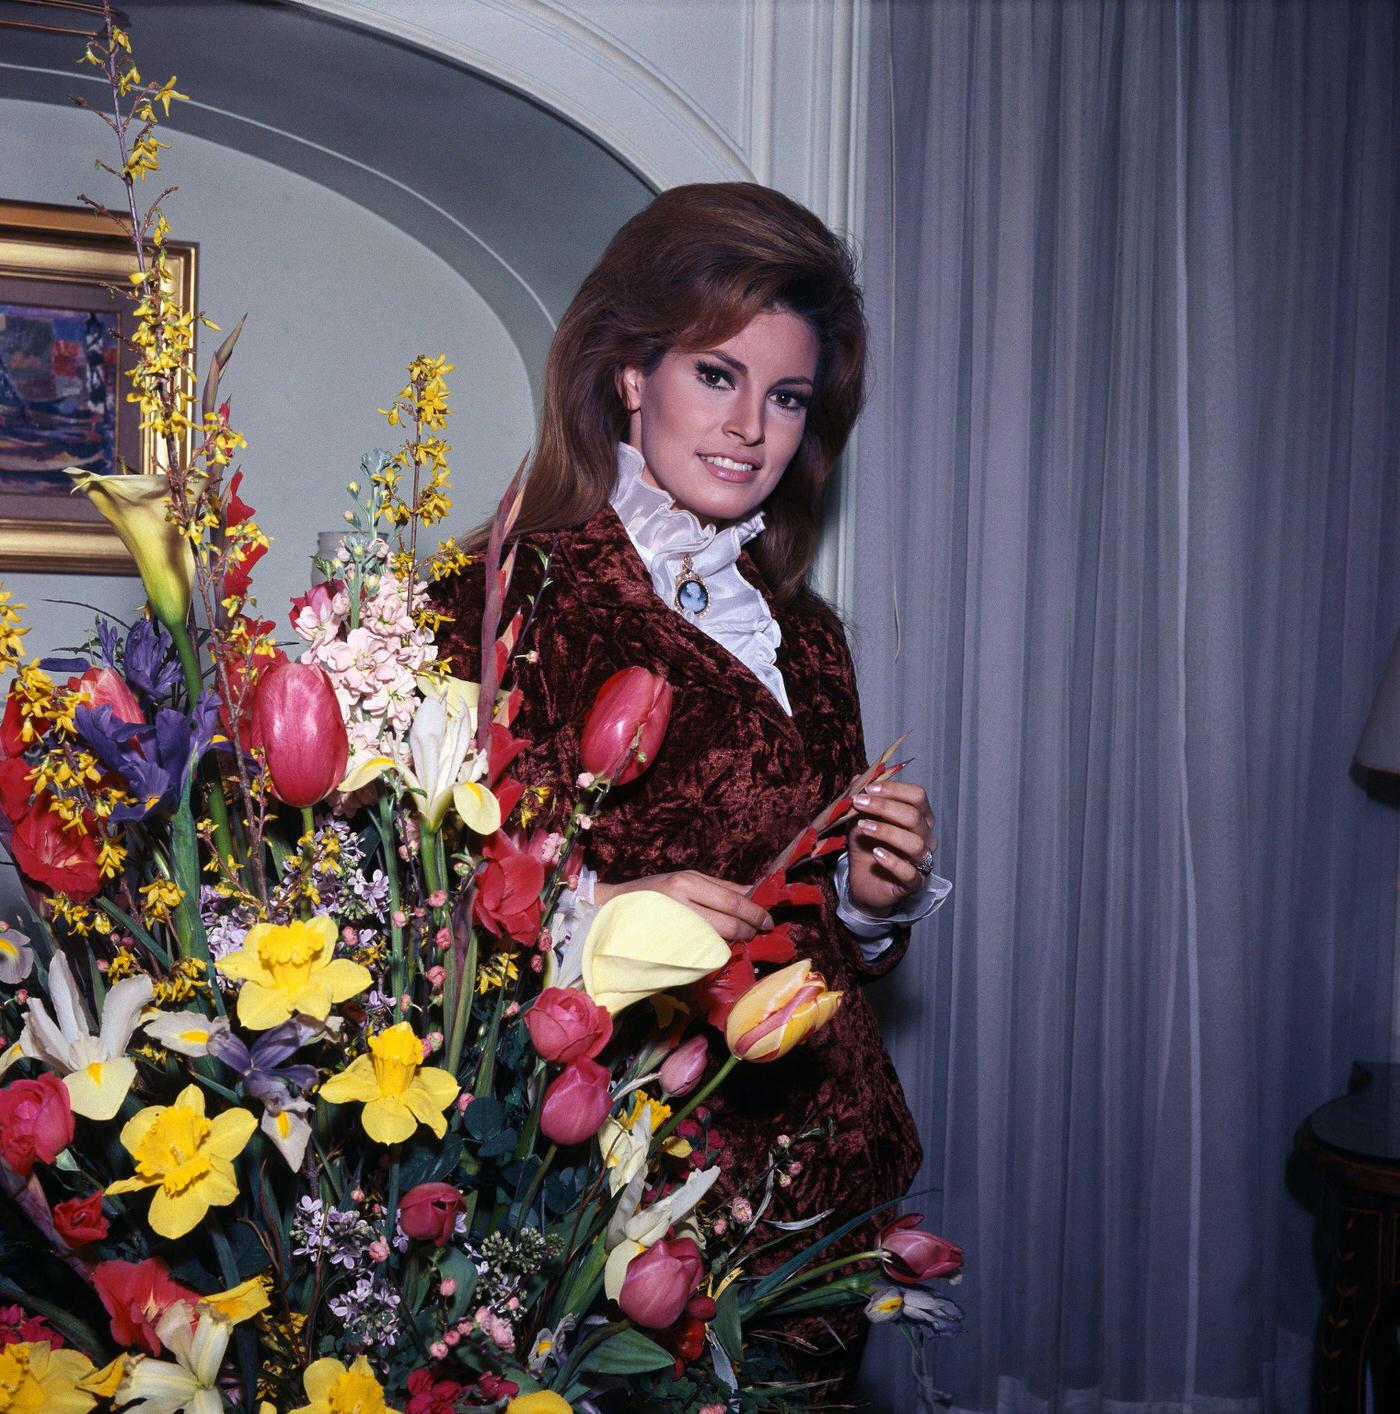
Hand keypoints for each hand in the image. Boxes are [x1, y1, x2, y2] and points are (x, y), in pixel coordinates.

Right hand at [593, 871, 773, 942]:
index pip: (732, 900)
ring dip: (733, 942)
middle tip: (756, 932)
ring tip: (738, 937)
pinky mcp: (668, 951)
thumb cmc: (652, 891)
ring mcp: (674, 931)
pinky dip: (715, 952)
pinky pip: (702, 955)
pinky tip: (717, 947)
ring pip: (718, 943)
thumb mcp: (686, 878)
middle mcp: (681, 905)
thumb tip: (753, 892)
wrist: (611, 910)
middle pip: (728, 925)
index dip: (754, 913)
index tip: (768, 920)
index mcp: (686, 883)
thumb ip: (720, 886)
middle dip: (748, 931)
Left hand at [846, 780, 937, 916]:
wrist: (862, 883)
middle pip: (914, 816)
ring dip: (887, 831)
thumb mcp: (859, 820)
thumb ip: (861, 800)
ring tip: (863, 827)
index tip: (867, 789)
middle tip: (859, 804)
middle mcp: (925, 837)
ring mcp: (922, 861)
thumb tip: (859, 777)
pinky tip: (876, 853)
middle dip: (885, 807)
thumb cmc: (866, 848)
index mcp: (919, 817)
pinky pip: (909, 872)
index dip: (894, 790)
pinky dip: (892, 861)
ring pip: (915, 843)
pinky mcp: (913, 883)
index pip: (917, 796)